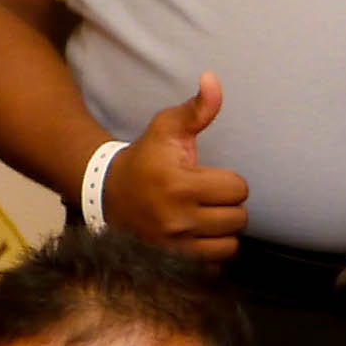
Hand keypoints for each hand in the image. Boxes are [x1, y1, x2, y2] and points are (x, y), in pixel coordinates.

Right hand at [104, 75, 249, 263]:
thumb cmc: (145, 159)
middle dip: (229, 206)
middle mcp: (179, 220)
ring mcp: (175, 247)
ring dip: (224, 232)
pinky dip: (212, 253)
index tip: (211, 178)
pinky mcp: (173, 264)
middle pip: (238, 218)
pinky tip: (199, 238)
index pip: (238, 189)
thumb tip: (213, 80)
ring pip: (230, 245)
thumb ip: (196, 109)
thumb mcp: (166, 128)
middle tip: (209, 198)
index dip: (230, 182)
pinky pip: (214, 266)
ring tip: (207, 218)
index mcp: (180, 184)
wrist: (106, 195)